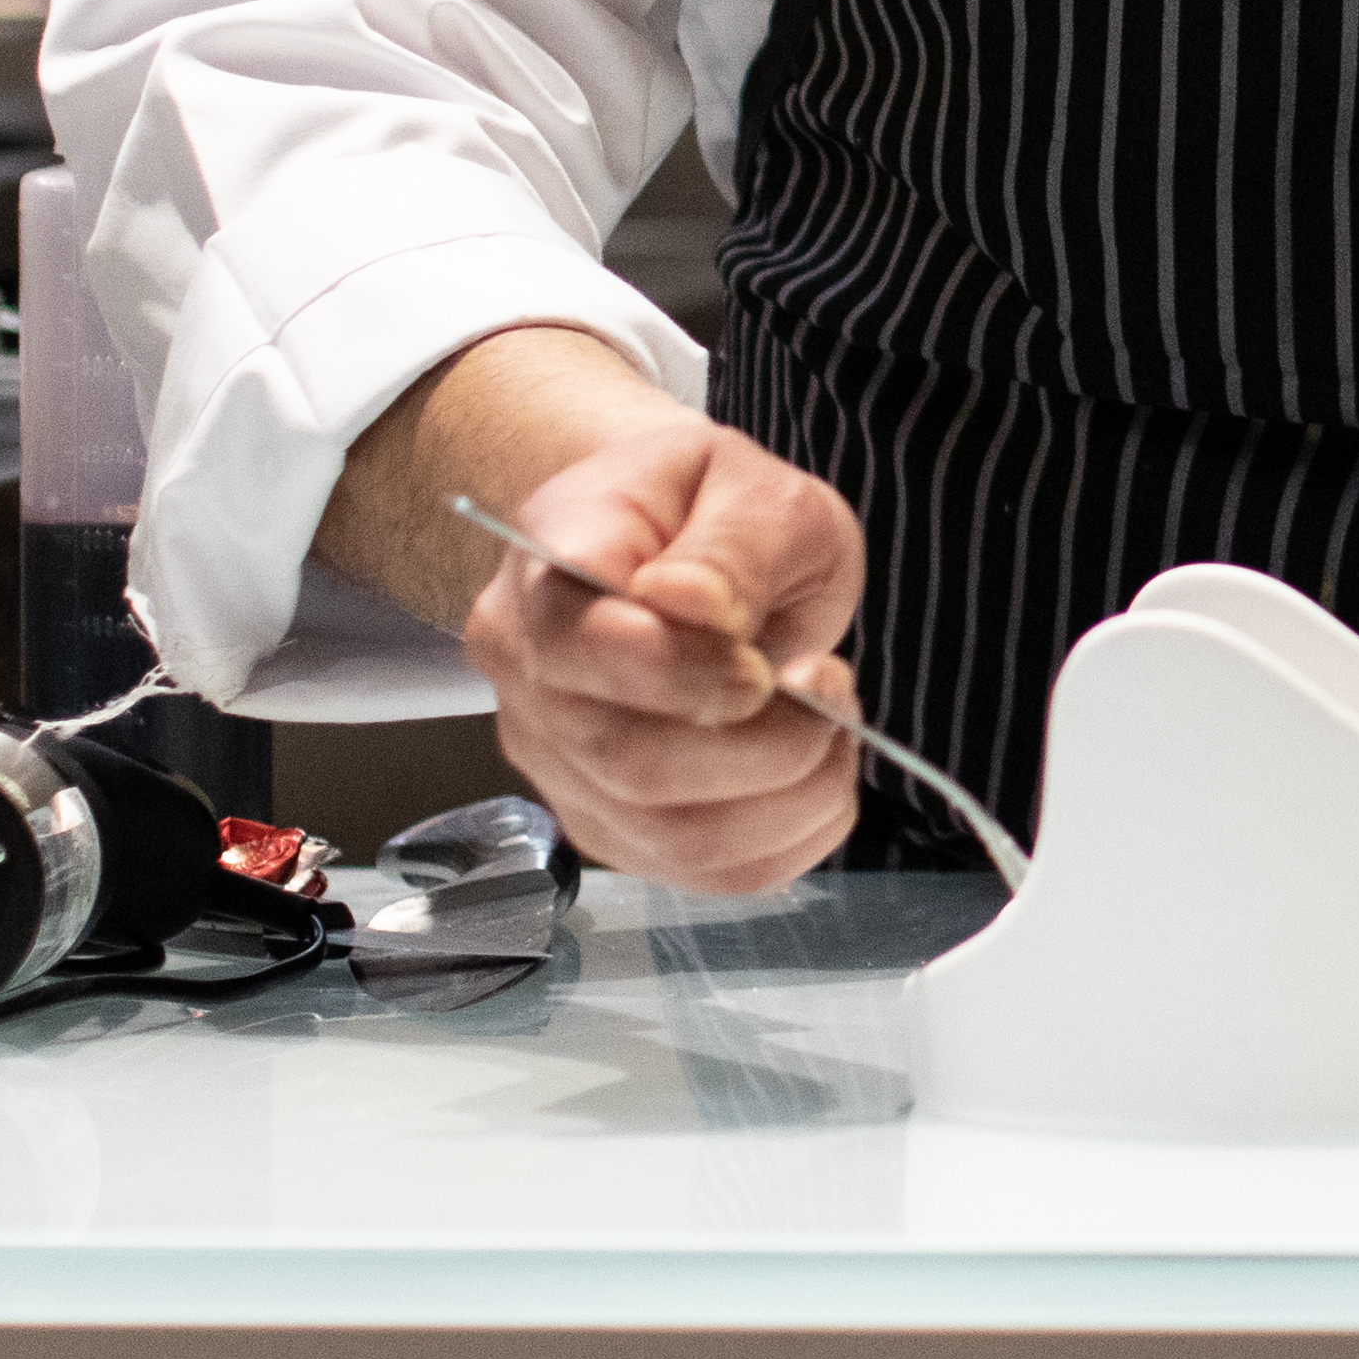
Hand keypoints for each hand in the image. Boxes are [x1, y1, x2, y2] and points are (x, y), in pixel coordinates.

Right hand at [463, 397, 870, 893]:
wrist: (676, 550)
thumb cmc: (709, 511)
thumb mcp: (750, 485)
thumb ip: (732, 544)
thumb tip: (696, 605)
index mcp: (544, 580)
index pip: (576, 647)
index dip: (681, 670)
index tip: (762, 661)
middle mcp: (529, 689)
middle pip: (628, 761)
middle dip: (765, 740)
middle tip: (827, 678)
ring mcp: (564, 772)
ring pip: (674, 836)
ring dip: (793, 790)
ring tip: (830, 714)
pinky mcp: (618, 829)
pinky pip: (712, 874)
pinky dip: (796, 833)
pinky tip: (818, 766)